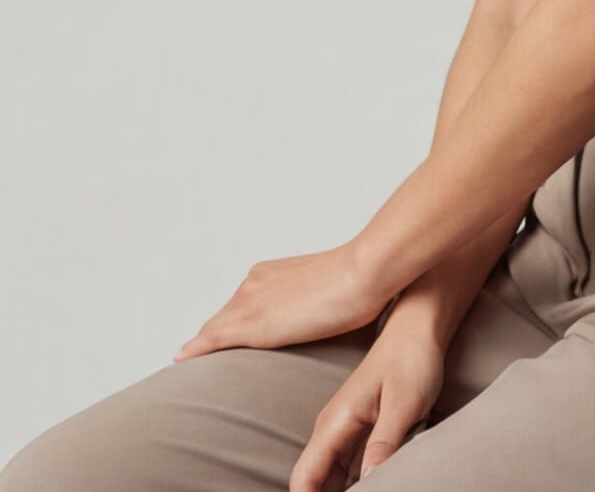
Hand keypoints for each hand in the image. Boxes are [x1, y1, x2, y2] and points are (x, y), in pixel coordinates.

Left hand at [173, 242, 386, 361]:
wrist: (365, 272)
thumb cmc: (364, 282)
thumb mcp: (335, 291)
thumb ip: (321, 302)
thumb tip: (333, 317)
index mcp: (273, 273)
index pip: (243, 304)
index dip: (234, 324)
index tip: (230, 340)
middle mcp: (255, 282)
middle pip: (223, 316)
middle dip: (214, 336)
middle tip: (202, 358)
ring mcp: (251, 301)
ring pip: (214, 329)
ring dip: (204, 346)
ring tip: (191, 367)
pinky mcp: (252, 324)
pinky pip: (211, 340)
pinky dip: (195, 351)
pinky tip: (182, 361)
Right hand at [289, 317, 448, 489]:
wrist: (418, 330)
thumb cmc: (412, 359)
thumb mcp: (404, 403)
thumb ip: (385, 443)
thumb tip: (367, 481)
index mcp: (334, 424)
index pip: (303, 479)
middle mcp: (332, 432)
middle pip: (315, 484)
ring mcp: (345, 434)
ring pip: (333, 480)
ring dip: (347, 491)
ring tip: (381, 486)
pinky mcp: (362, 434)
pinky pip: (350, 470)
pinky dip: (361, 483)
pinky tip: (381, 483)